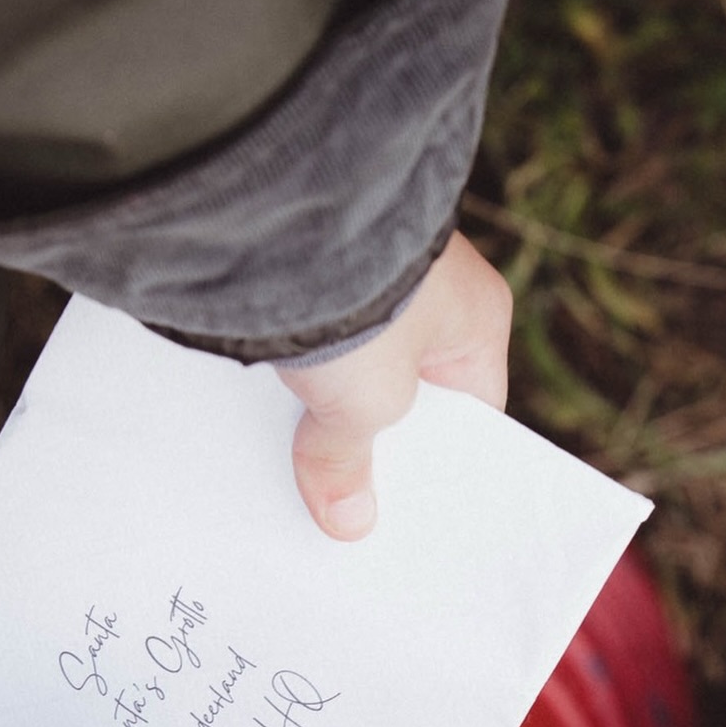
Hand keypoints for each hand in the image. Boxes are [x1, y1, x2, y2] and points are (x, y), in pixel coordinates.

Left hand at [276, 232, 511, 540]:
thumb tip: (346, 520)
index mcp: (475, 317)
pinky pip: (298, 331)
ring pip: (343, 362)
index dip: (437, 466)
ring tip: (285, 463)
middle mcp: (426, 287)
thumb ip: (352, 462)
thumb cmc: (363, 297)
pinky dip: (278, 367)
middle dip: (365, 439)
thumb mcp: (365, 402)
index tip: (406, 509)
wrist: (285, 206)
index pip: (469, 412)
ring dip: (314, 404)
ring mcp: (366, 267)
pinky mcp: (305, 258)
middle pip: (399, 390)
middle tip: (338, 499)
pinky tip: (249, 408)